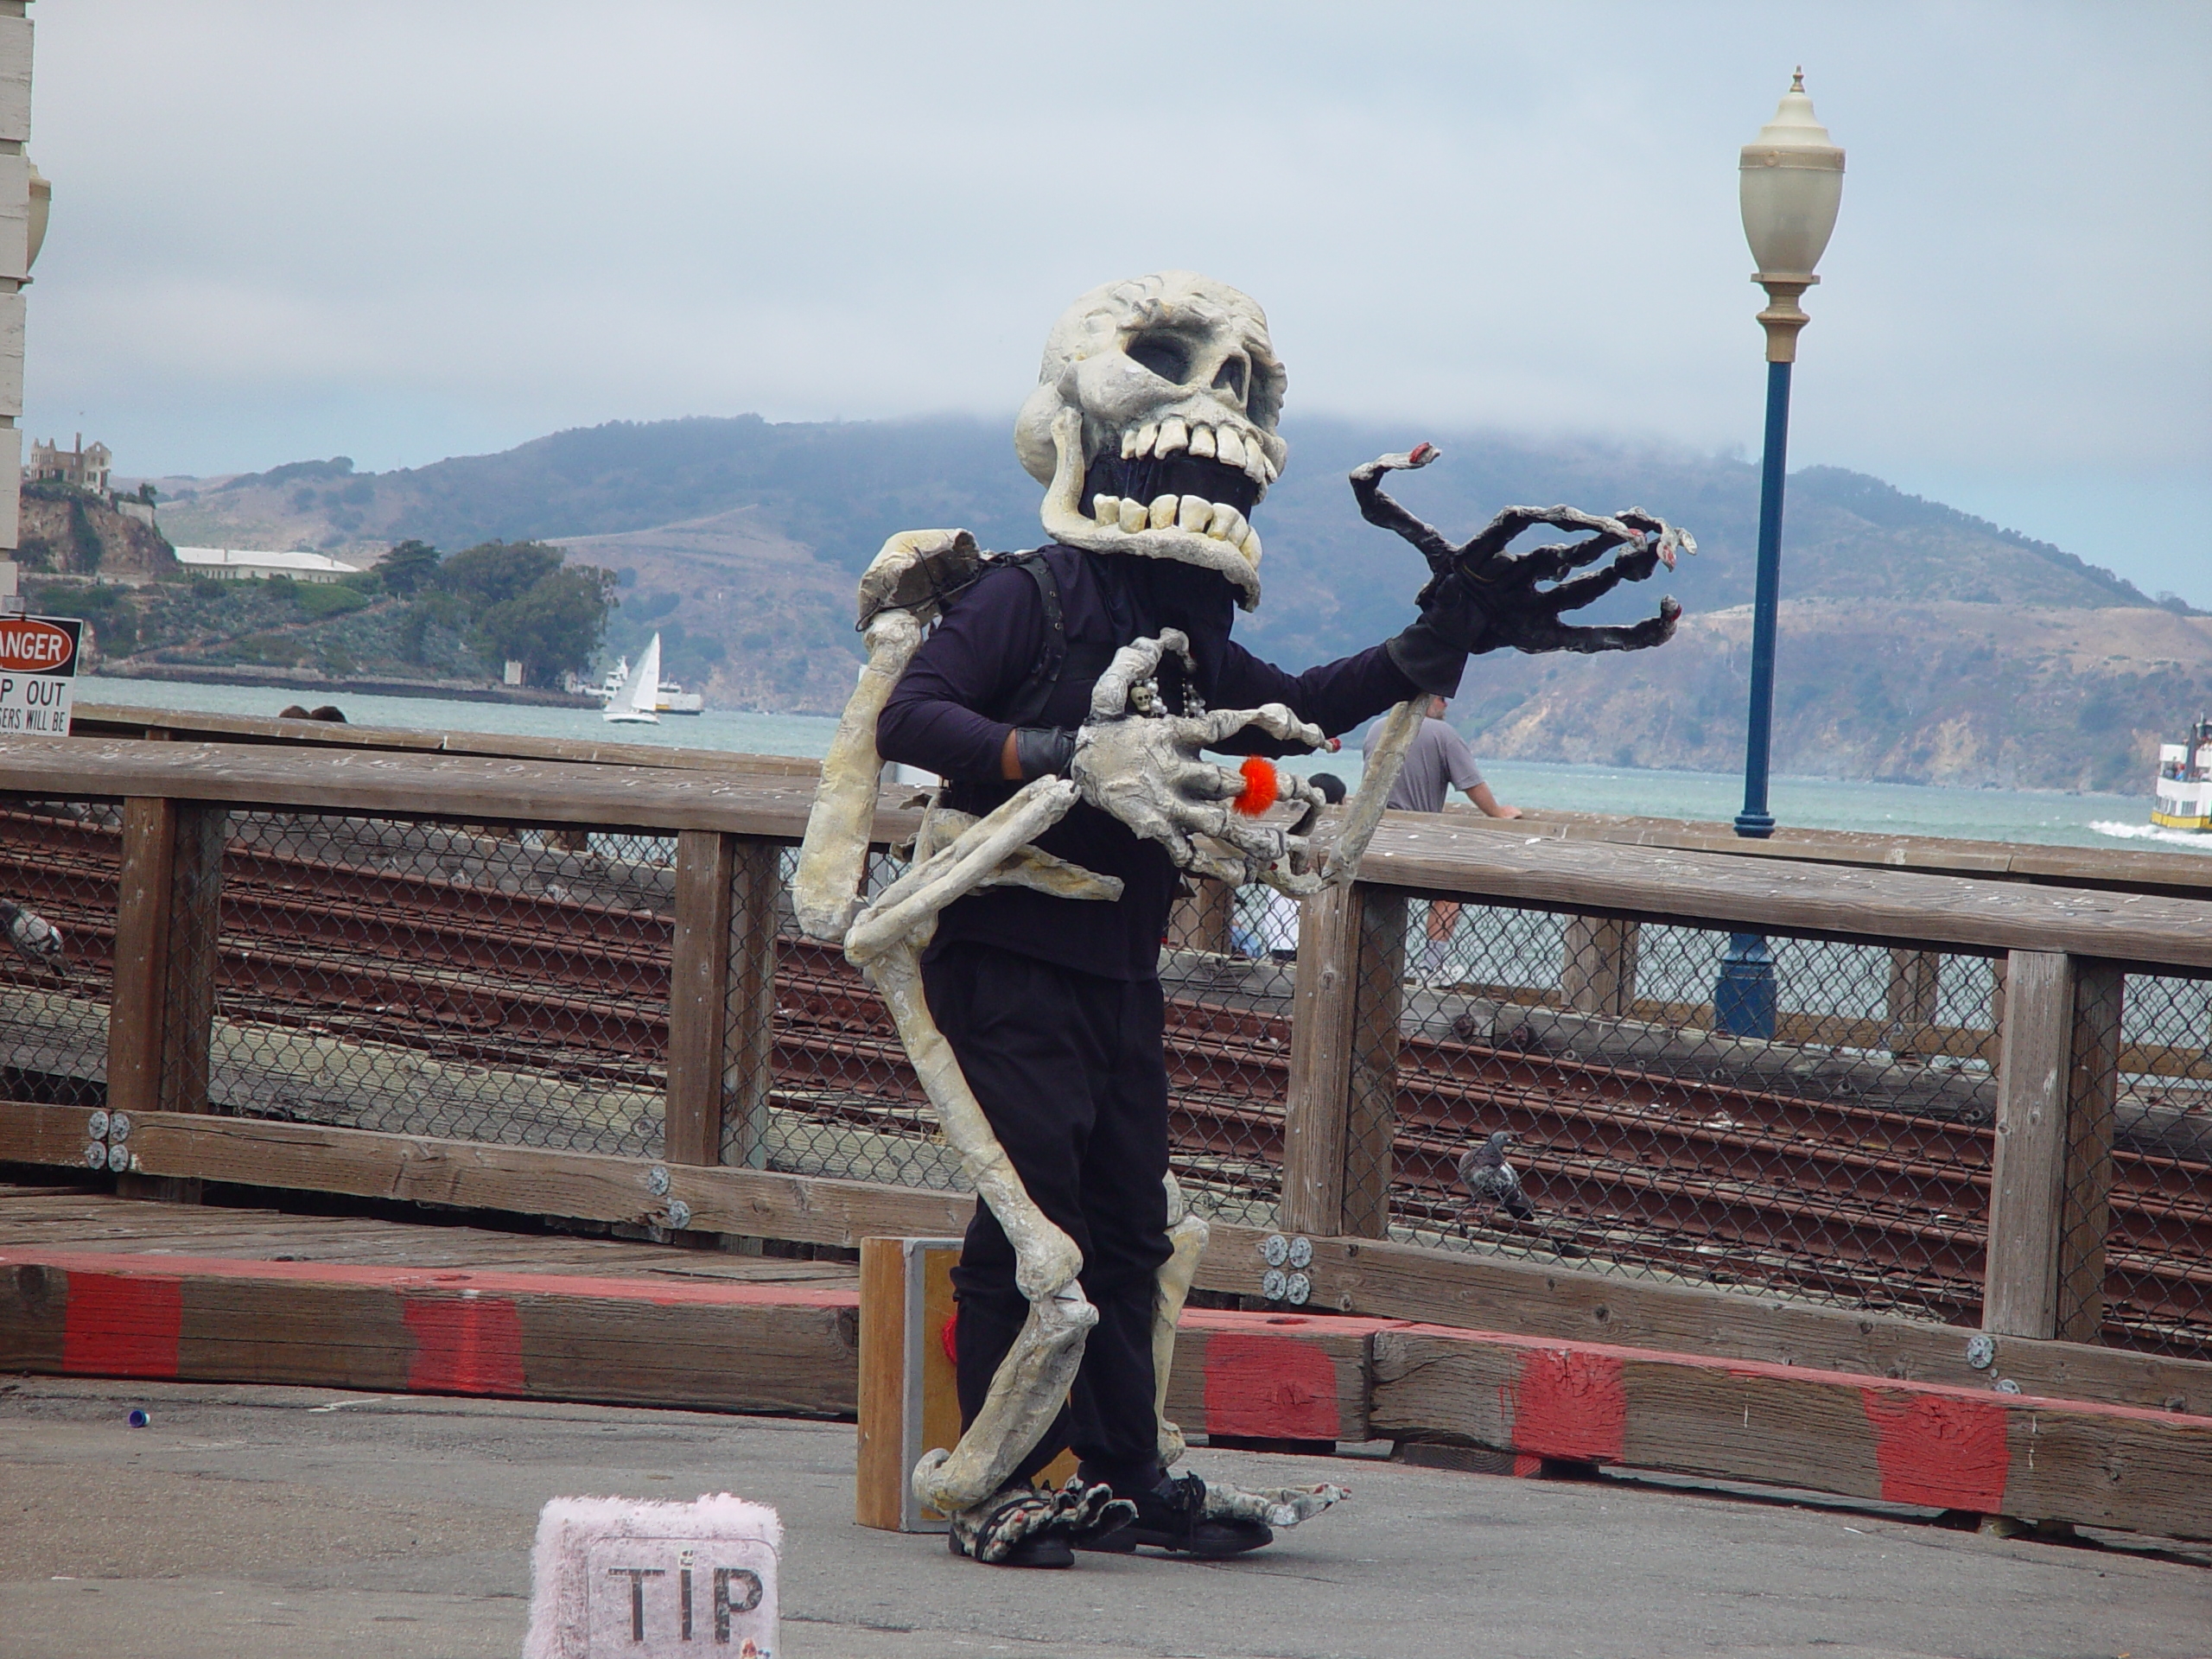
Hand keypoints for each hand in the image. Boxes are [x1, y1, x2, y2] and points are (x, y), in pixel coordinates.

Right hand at [1071, 630, 1332, 888]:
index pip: (1221, 724)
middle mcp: (1174, 772)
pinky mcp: (1156, 830)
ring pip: (1216, 823)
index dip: (1257, 719)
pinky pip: (1190, 852)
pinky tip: (1243, 874)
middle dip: (1270, 788)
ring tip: (1283, 845)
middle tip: (1309, 793)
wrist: (1072, 769)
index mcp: (1172, 736)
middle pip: (1228, 782)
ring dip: (1251, 836)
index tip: (1291, 720)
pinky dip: (1215, 866)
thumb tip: (1165, 635)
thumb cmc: (1104, 733)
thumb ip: (1132, 665)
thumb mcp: (1110, 695)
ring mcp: (1166, 804)